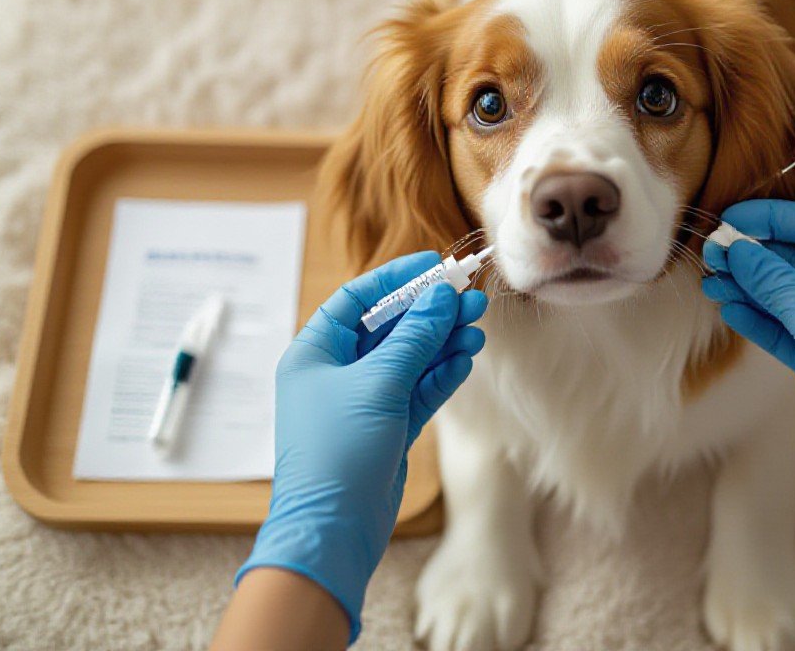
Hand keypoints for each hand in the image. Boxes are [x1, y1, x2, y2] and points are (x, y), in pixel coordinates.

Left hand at [236, 252, 488, 641]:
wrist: (333, 528)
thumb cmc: (338, 451)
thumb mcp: (378, 383)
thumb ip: (413, 337)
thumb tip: (440, 297)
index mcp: (316, 352)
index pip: (358, 299)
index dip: (397, 279)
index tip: (435, 266)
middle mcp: (337, 372)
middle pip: (390, 327)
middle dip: (431, 313)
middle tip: (471, 298)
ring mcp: (364, 400)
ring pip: (410, 358)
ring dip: (443, 341)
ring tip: (478, 327)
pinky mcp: (387, 427)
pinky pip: (418, 388)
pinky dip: (442, 373)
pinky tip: (466, 358)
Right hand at [701, 200, 794, 539]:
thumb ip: (774, 281)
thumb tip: (736, 249)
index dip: (768, 218)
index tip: (728, 221)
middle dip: (752, 255)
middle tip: (710, 257)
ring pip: (786, 295)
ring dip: (749, 288)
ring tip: (710, 284)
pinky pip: (787, 329)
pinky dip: (760, 319)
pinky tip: (730, 310)